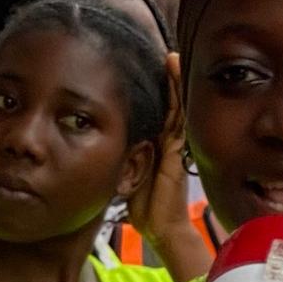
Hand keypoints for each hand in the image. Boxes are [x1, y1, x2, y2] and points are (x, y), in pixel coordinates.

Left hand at [125, 54, 208, 279]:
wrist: (161, 228)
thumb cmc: (146, 207)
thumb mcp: (127, 176)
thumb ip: (123, 159)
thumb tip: (104, 147)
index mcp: (156, 147)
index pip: (158, 113)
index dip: (157, 92)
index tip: (150, 70)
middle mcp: (167, 143)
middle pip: (170, 104)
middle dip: (169, 80)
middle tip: (166, 53)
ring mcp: (174, 146)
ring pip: (177, 107)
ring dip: (175, 82)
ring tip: (173, 57)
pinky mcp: (176, 152)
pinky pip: (178, 119)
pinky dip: (178, 98)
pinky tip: (177, 82)